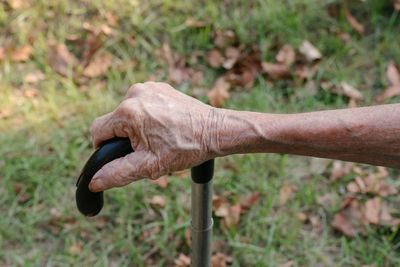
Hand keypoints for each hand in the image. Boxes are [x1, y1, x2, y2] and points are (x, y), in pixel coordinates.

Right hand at [89, 82, 219, 191]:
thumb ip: (118, 174)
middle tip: (148, 149)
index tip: (122, 155)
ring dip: (136, 127)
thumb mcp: (150, 166)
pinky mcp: (160, 87)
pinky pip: (143, 104)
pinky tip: (165, 125)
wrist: (215, 130)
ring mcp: (149, 87)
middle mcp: (135, 93)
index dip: (104, 147)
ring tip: (160, 137)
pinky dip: (148, 115)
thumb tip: (94, 181)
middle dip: (125, 138)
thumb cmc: (186, 147)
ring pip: (128, 113)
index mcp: (128, 112)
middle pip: (114, 121)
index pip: (97, 130)